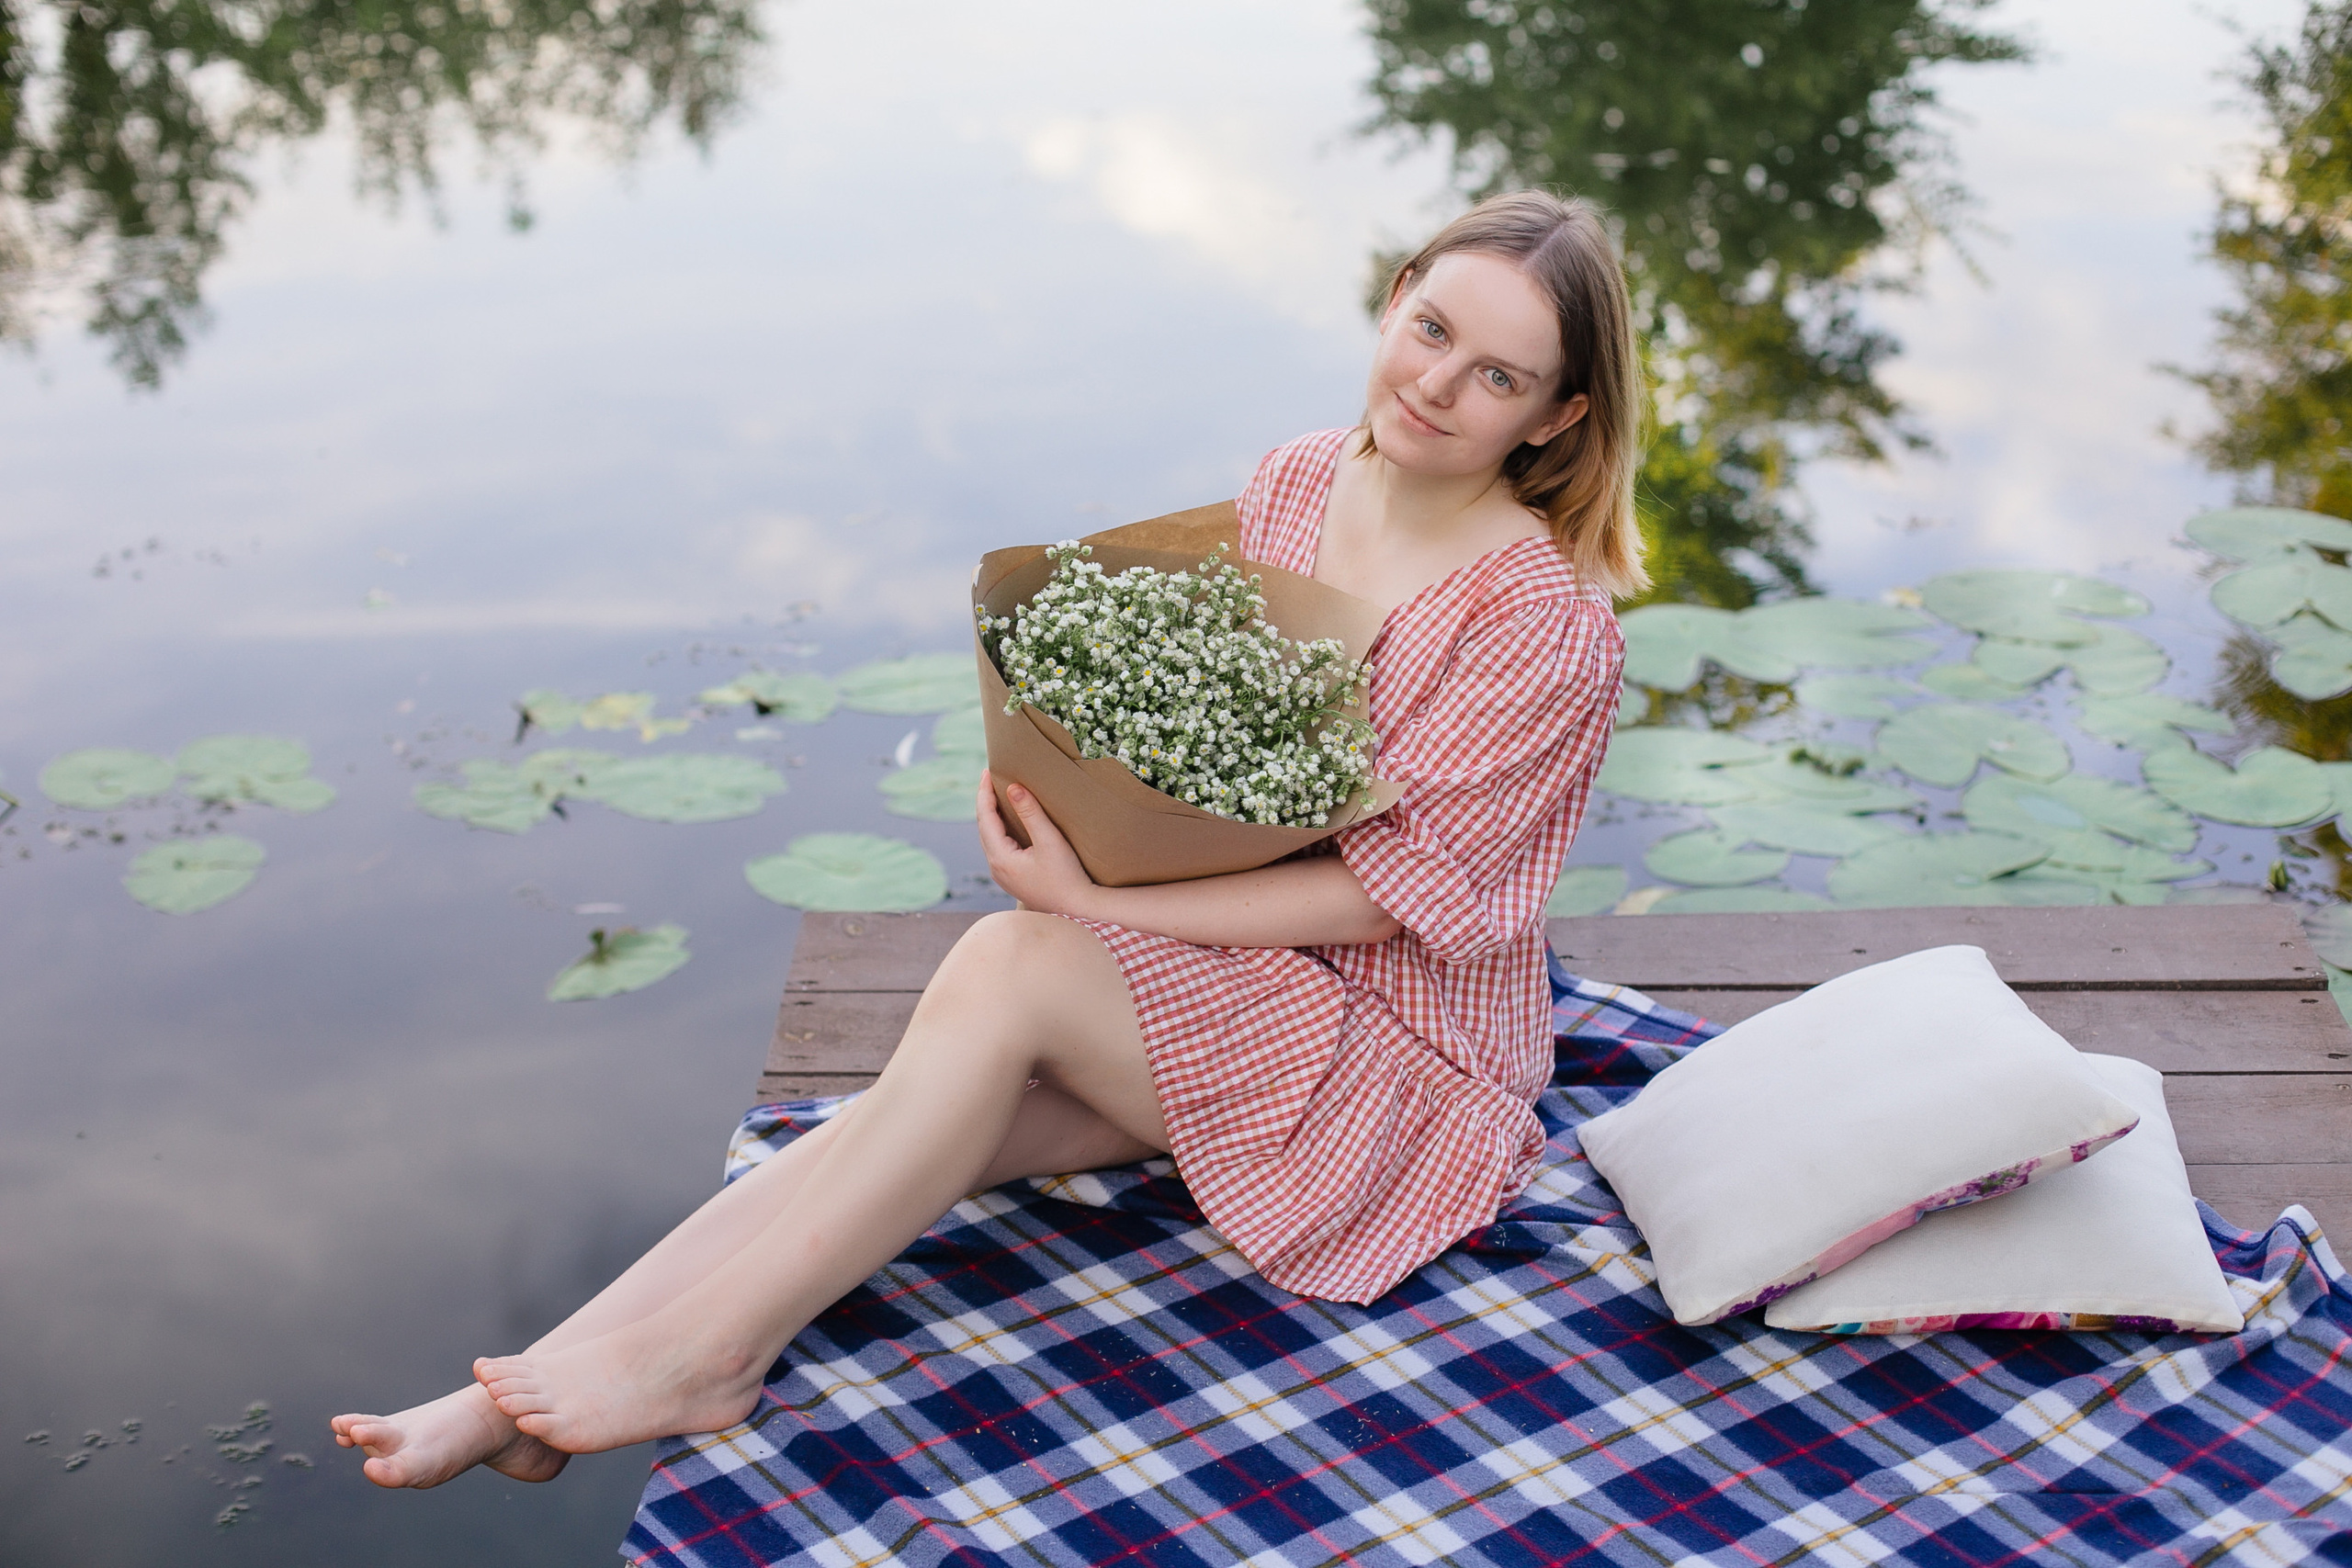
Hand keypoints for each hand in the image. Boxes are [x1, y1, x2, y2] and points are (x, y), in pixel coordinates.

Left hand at [977, 769, 1100, 917]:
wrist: (1077, 910)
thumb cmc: (1066, 877)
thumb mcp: (1049, 840)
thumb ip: (1030, 813)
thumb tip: (1012, 788)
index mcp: (1000, 858)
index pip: (986, 818)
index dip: (985, 793)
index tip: (987, 771)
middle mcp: (996, 867)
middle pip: (984, 827)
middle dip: (986, 802)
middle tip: (990, 778)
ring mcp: (1003, 875)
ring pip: (990, 838)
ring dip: (992, 815)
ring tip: (997, 795)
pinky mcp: (1013, 879)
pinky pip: (999, 847)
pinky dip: (1000, 829)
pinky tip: (1009, 821)